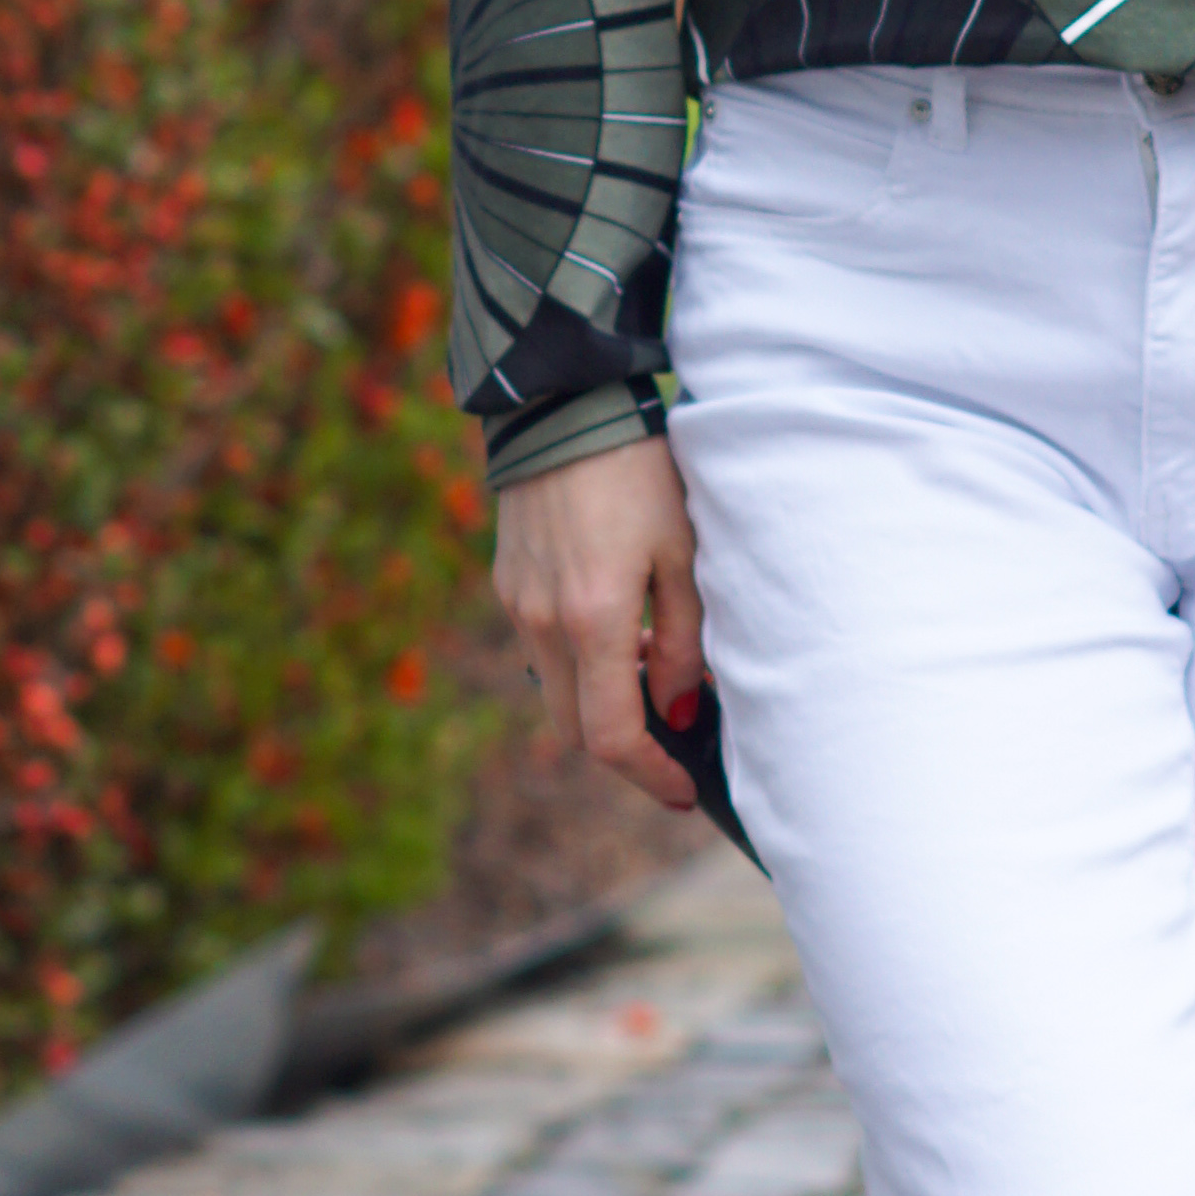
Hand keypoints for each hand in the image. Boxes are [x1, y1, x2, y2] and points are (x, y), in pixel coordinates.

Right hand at [492, 432, 708, 808]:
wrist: (563, 405)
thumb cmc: (639, 472)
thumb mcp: (683, 553)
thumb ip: (685, 641)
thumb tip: (680, 709)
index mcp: (594, 620)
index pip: (613, 736)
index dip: (650, 775)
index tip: (685, 790)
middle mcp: (544, 623)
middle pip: (577, 731)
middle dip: (626, 752)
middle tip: (675, 750)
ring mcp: (519, 605)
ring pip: (556, 694)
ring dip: (602, 705)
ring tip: (656, 677)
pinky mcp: (509, 584)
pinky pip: (543, 651)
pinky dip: (581, 666)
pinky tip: (622, 635)